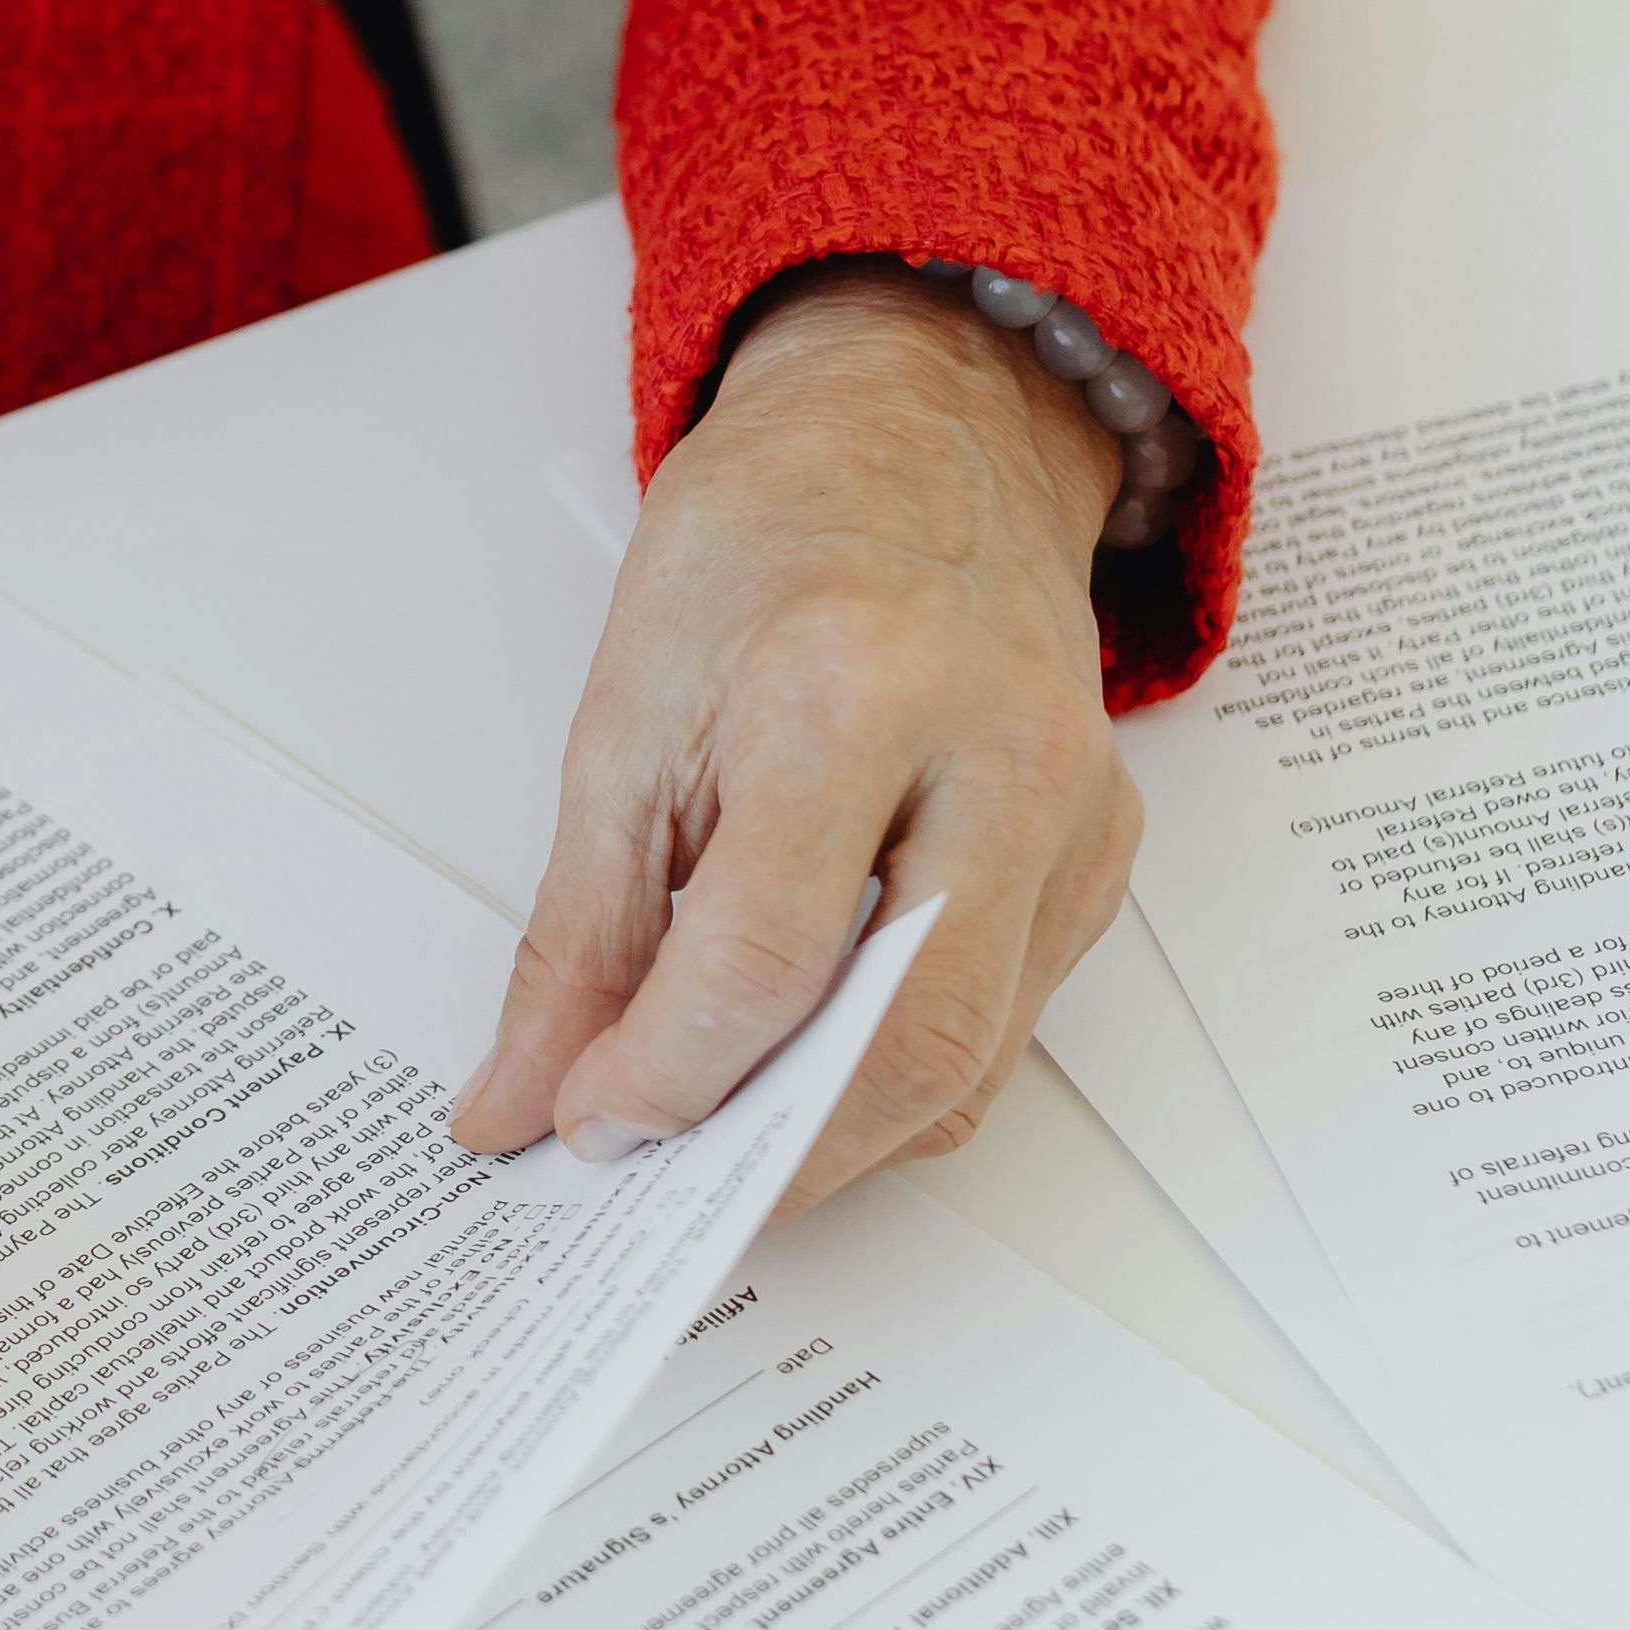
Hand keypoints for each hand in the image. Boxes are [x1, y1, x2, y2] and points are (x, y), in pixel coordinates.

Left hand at [449, 262, 1144, 1211]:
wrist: (923, 436)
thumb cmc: (768, 544)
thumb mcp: (623, 717)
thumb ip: (579, 934)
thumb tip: (525, 1099)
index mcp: (853, 693)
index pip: (767, 960)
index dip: (663, 1076)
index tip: (584, 1123)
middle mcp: (998, 758)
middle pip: (902, 1041)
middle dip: (767, 1159)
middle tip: (658, 1193)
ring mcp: (1074, 812)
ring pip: (971, 1060)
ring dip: (833, 1141)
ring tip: (716, 1152)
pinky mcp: (1104, 854)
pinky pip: (1006, 1025)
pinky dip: (898, 1080)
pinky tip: (810, 1071)